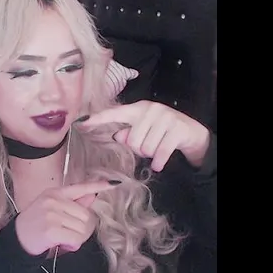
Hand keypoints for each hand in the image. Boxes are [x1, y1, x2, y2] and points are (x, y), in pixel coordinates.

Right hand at [14, 181, 119, 256]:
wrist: (16, 239)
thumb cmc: (37, 223)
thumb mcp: (53, 208)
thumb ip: (74, 202)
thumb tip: (94, 195)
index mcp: (55, 193)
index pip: (81, 187)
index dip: (99, 185)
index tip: (115, 183)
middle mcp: (54, 200)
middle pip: (87, 214)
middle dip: (84, 228)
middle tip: (71, 235)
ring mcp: (52, 214)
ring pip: (83, 227)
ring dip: (79, 238)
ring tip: (66, 239)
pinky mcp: (51, 230)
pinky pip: (76, 238)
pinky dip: (75, 245)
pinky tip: (65, 245)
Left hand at [81, 101, 210, 170]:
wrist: (191, 132)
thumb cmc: (162, 132)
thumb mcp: (145, 130)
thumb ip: (128, 133)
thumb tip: (118, 136)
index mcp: (139, 108)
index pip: (115, 114)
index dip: (98, 119)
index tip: (81, 122)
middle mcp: (151, 109)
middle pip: (132, 140)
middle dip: (139, 149)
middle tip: (149, 146)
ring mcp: (165, 118)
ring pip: (146, 148)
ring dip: (150, 155)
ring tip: (158, 149)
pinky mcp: (176, 129)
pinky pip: (159, 153)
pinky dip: (158, 162)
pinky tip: (160, 164)